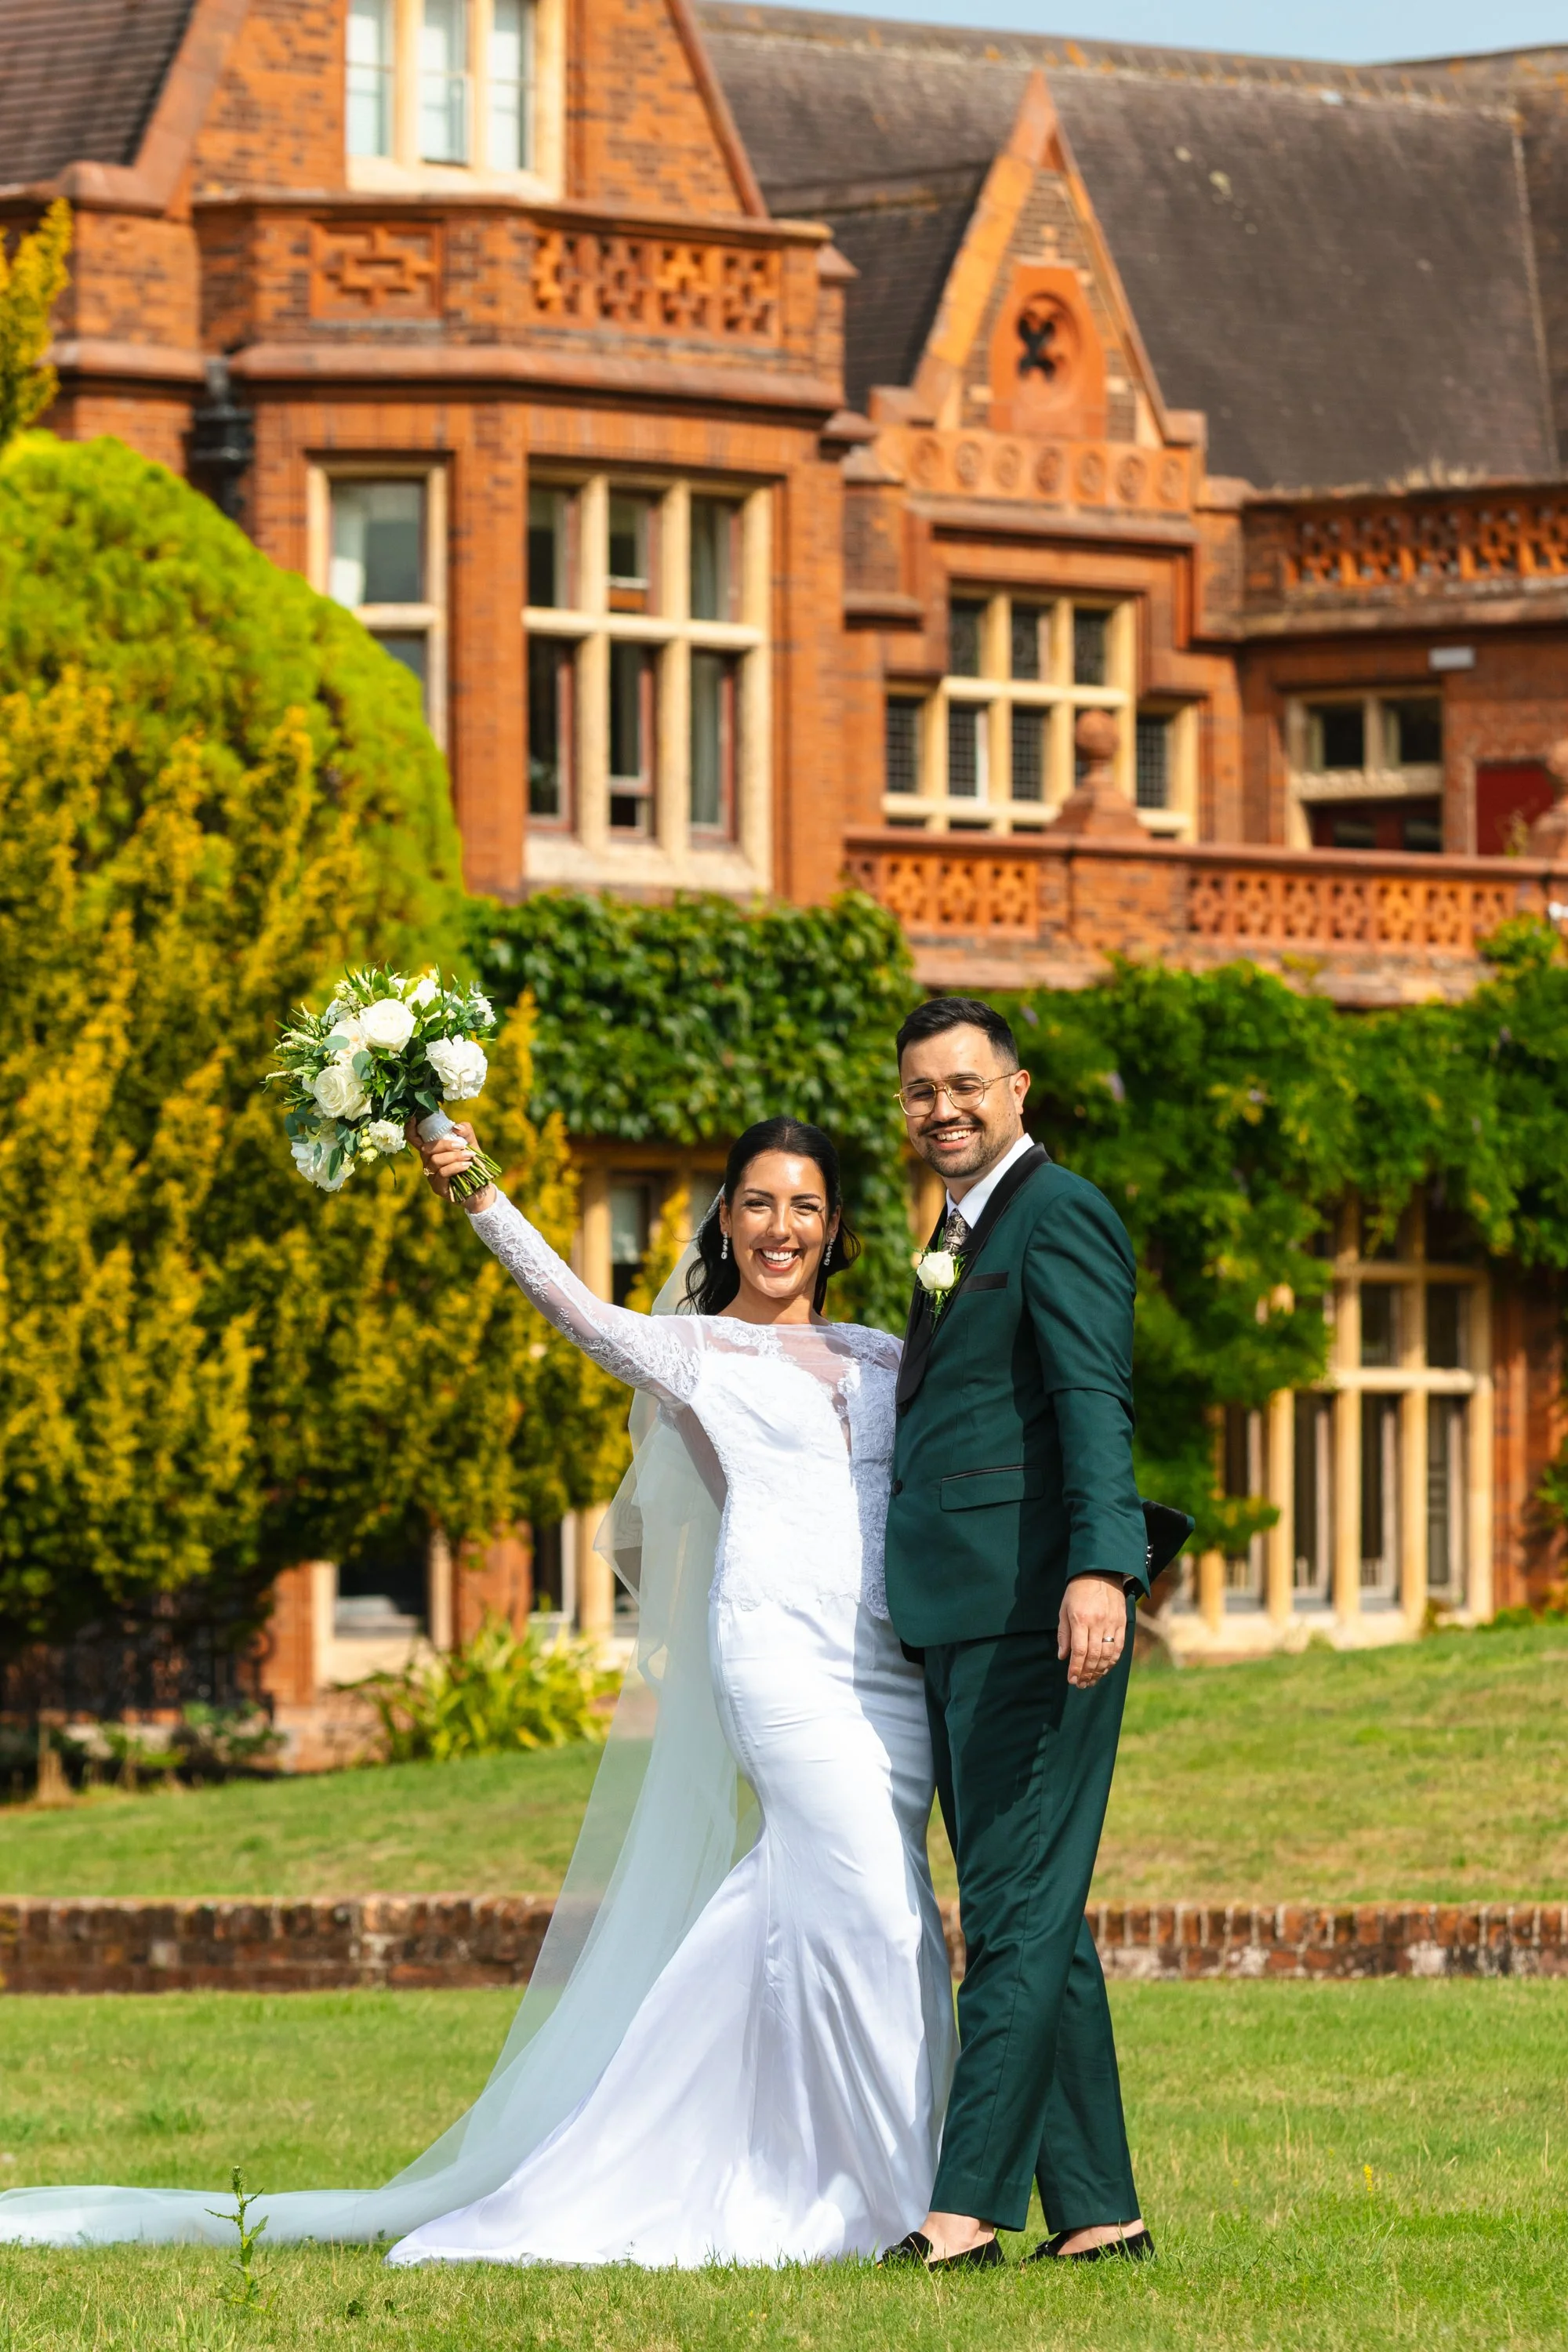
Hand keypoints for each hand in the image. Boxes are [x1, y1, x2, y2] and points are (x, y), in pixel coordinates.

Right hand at [406, 1117, 494, 1211]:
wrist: (482, 1187)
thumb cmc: (473, 1164)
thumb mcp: (471, 1145)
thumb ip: (465, 1133)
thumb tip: (455, 1127)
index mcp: (432, 1150)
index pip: (415, 1139)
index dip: (410, 1129)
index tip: (413, 1118)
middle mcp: (428, 1162)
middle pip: (425, 1149)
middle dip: (444, 1145)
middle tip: (462, 1146)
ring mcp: (431, 1176)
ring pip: (434, 1161)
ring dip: (453, 1156)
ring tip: (469, 1156)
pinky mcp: (437, 1187)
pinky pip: (441, 1173)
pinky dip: (455, 1167)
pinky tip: (467, 1165)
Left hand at [1058, 1572, 1129, 1688]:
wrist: (1100, 1572)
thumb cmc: (1077, 1591)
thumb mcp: (1064, 1609)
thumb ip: (1064, 1634)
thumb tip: (1062, 1657)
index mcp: (1080, 1619)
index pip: (1078, 1651)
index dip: (1075, 1668)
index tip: (1071, 1680)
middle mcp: (1097, 1623)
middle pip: (1093, 1656)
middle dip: (1086, 1673)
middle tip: (1081, 1684)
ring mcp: (1112, 1623)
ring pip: (1108, 1655)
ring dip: (1099, 1671)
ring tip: (1092, 1680)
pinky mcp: (1122, 1623)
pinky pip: (1119, 1647)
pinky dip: (1112, 1661)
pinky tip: (1105, 1669)